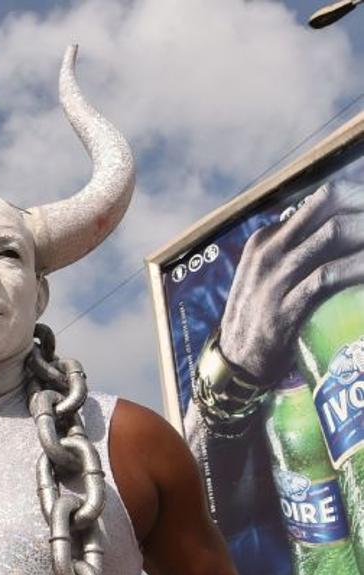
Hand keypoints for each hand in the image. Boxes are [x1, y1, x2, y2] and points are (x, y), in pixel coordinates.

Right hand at [220, 180, 363, 384]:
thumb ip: (296, 253)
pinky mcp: (284, 306)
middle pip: (328, 204)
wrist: (235, 363)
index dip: (360, 199)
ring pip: (333, 234)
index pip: (323, 199)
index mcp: (266, 239)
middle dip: (363, 209)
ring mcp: (274, 277)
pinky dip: (357, 268)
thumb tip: (343, 237)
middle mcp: (269, 250)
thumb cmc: (262, 317)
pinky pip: (328, 276)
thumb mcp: (268, 276)